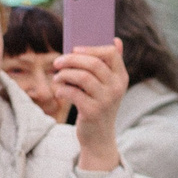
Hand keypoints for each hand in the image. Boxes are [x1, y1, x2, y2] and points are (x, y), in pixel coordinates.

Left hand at [53, 37, 128, 170]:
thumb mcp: (107, 86)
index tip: (74, 49)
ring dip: (64, 74)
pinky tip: (59, 92)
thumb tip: (116, 40)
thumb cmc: (98, 105)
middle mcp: (116, 87)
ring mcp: (106, 100)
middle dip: (71, 59)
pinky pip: (73, 93)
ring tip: (57, 78)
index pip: (111, 53)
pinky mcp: (93, 112)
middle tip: (57, 62)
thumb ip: (109, 65)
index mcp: (121, 77)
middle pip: (93, 63)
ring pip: (82, 76)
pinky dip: (62, 90)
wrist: (99, 137)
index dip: (91, 48)